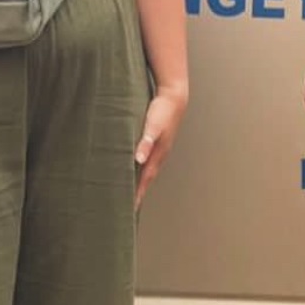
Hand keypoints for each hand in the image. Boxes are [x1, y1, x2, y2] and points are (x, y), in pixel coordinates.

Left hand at [134, 88, 187, 208]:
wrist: (175, 96)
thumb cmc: (163, 110)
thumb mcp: (153, 126)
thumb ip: (146, 142)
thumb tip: (139, 159)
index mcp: (158, 153)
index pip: (146, 179)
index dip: (138, 193)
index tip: (131, 207)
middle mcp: (160, 154)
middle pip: (148, 178)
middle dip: (139, 192)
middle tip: (129, 206)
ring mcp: (160, 148)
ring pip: (149, 170)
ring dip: (141, 181)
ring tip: (132, 191)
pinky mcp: (158, 141)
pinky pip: (148, 160)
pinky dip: (141, 168)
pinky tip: (136, 167)